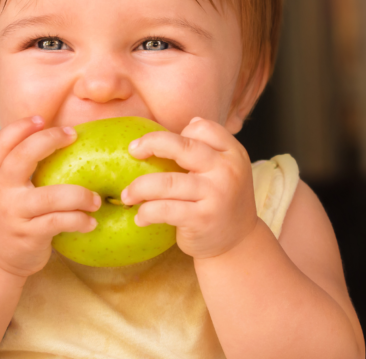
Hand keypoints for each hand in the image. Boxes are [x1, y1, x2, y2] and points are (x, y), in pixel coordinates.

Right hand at [0, 116, 100, 277]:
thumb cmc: (3, 219)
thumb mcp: (1, 190)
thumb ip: (18, 170)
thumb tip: (57, 142)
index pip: (0, 143)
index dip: (20, 127)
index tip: (41, 119)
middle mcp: (1, 190)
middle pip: (24, 156)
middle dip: (51, 140)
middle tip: (73, 136)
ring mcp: (14, 212)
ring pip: (52, 195)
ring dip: (81, 195)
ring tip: (96, 200)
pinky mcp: (29, 234)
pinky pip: (61, 221)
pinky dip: (80, 220)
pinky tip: (90, 222)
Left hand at [120, 117, 258, 259]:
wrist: (238, 243)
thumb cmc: (223, 201)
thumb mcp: (226, 170)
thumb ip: (209, 149)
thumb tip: (189, 123)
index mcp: (233, 153)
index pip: (203, 128)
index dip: (180, 133)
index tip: (165, 146)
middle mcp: (226, 170)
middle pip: (182, 146)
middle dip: (151, 144)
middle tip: (133, 151)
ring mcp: (215, 195)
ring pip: (166, 182)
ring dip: (138, 188)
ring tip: (127, 195)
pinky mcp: (201, 219)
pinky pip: (164, 209)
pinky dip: (146, 212)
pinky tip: (140, 217)